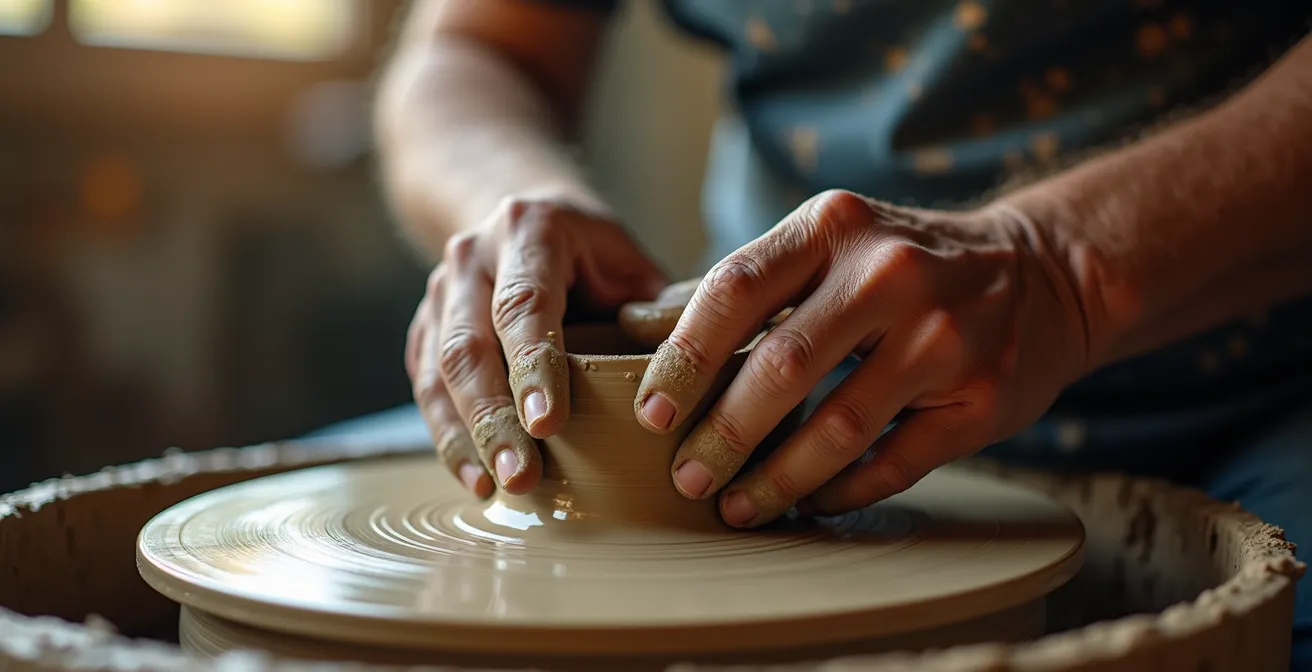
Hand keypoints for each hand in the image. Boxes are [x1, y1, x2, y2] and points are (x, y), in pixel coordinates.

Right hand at [407, 195, 665, 496]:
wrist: (524, 215)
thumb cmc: (592, 253)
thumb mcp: (631, 261)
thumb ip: (657, 311)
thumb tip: (694, 377)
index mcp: (530, 231)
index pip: (524, 302)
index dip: (533, 364)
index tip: (547, 424)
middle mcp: (472, 256)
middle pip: (469, 343)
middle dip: (494, 416)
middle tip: (521, 475)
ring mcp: (439, 291)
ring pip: (438, 369)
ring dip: (466, 435)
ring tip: (494, 486)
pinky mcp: (424, 327)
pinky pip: (426, 385)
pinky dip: (448, 436)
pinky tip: (475, 476)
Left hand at [633, 190, 1089, 526]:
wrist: (1041, 274)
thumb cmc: (902, 266)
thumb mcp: (833, 242)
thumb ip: (756, 284)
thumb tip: (646, 337)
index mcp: (834, 227)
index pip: (736, 288)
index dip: (684, 358)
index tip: (651, 414)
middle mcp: (890, 273)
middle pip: (783, 366)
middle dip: (722, 434)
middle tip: (687, 477)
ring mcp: (944, 336)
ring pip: (839, 427)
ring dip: (776, 479)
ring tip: (736, 506)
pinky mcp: (983, 397)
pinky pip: (894, 463)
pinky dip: (842, 491)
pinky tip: (809, 503)